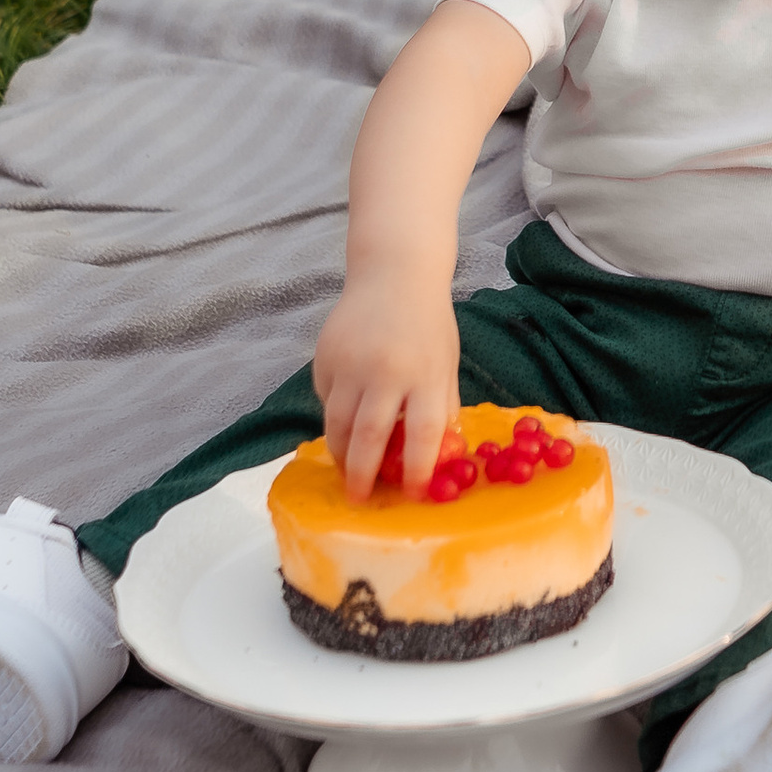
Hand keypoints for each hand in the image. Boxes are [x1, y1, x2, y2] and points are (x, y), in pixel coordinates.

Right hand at [311, 263, 460, 497]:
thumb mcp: (446, 363)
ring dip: (340, 453)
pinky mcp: (325, 356)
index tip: (411, 496)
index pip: (424, 434)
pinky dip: (333, 415)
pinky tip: (344, 415)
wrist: (393, 272)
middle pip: (370, 437)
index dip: (418, 470)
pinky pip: (326, 399)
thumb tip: (439, 458)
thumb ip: (442, 407)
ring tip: (346, 469)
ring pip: (337, 424)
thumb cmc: (427, 323)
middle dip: (363, 475)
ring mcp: (351, 363)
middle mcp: (387, 371)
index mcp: (426, 374)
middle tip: (359, 498)